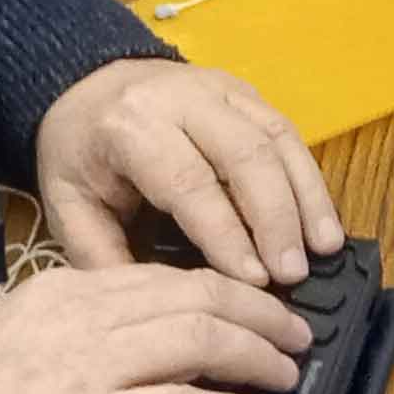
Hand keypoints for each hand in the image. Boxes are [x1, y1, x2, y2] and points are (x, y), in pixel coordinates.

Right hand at [0, 263, 308, 393]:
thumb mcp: (13, 338)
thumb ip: (71, 330)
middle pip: (197, 295)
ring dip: (258, 356)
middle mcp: (83, 315)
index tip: (255, 305)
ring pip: (201, 340)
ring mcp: (90, 368)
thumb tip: (130, 344)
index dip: (223, 289)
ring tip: (287, 375)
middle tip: (294, 333)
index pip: (163, 275)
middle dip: (258, 312)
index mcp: (63, 289)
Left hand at [33, 58, 343, 288]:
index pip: (189, 182)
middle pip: (245, 154)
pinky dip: (309, 178)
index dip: (227, 234)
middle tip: (294, 274)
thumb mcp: (69, 207)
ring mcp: (220, 88)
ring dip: (306, 197)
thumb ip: (105, 257)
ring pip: (276, 138)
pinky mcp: (246, 92)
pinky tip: (323, 220)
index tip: (255, 282)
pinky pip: (287, 132)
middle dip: (276, 219)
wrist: (85, 84)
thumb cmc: (79, 154)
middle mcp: (182, 97)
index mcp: (131, 126)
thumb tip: (160, 308)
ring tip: (324, 249)